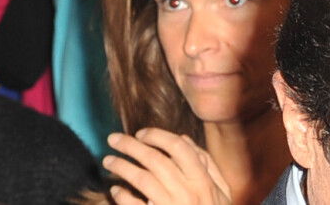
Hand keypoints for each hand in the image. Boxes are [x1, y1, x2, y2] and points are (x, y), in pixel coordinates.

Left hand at [103, 129, 232, 204]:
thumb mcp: (221, 191)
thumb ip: (207, 163)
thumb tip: (184, 138)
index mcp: (202, 181)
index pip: (178, 147)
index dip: (157, 136)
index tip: (140, 133)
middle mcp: (187, 193)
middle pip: (155, 160)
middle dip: (131, 146)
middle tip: (113, 139)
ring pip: (142, 179)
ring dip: (121, 167)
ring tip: (108, 161)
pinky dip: (123, 197)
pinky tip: (115, 190)